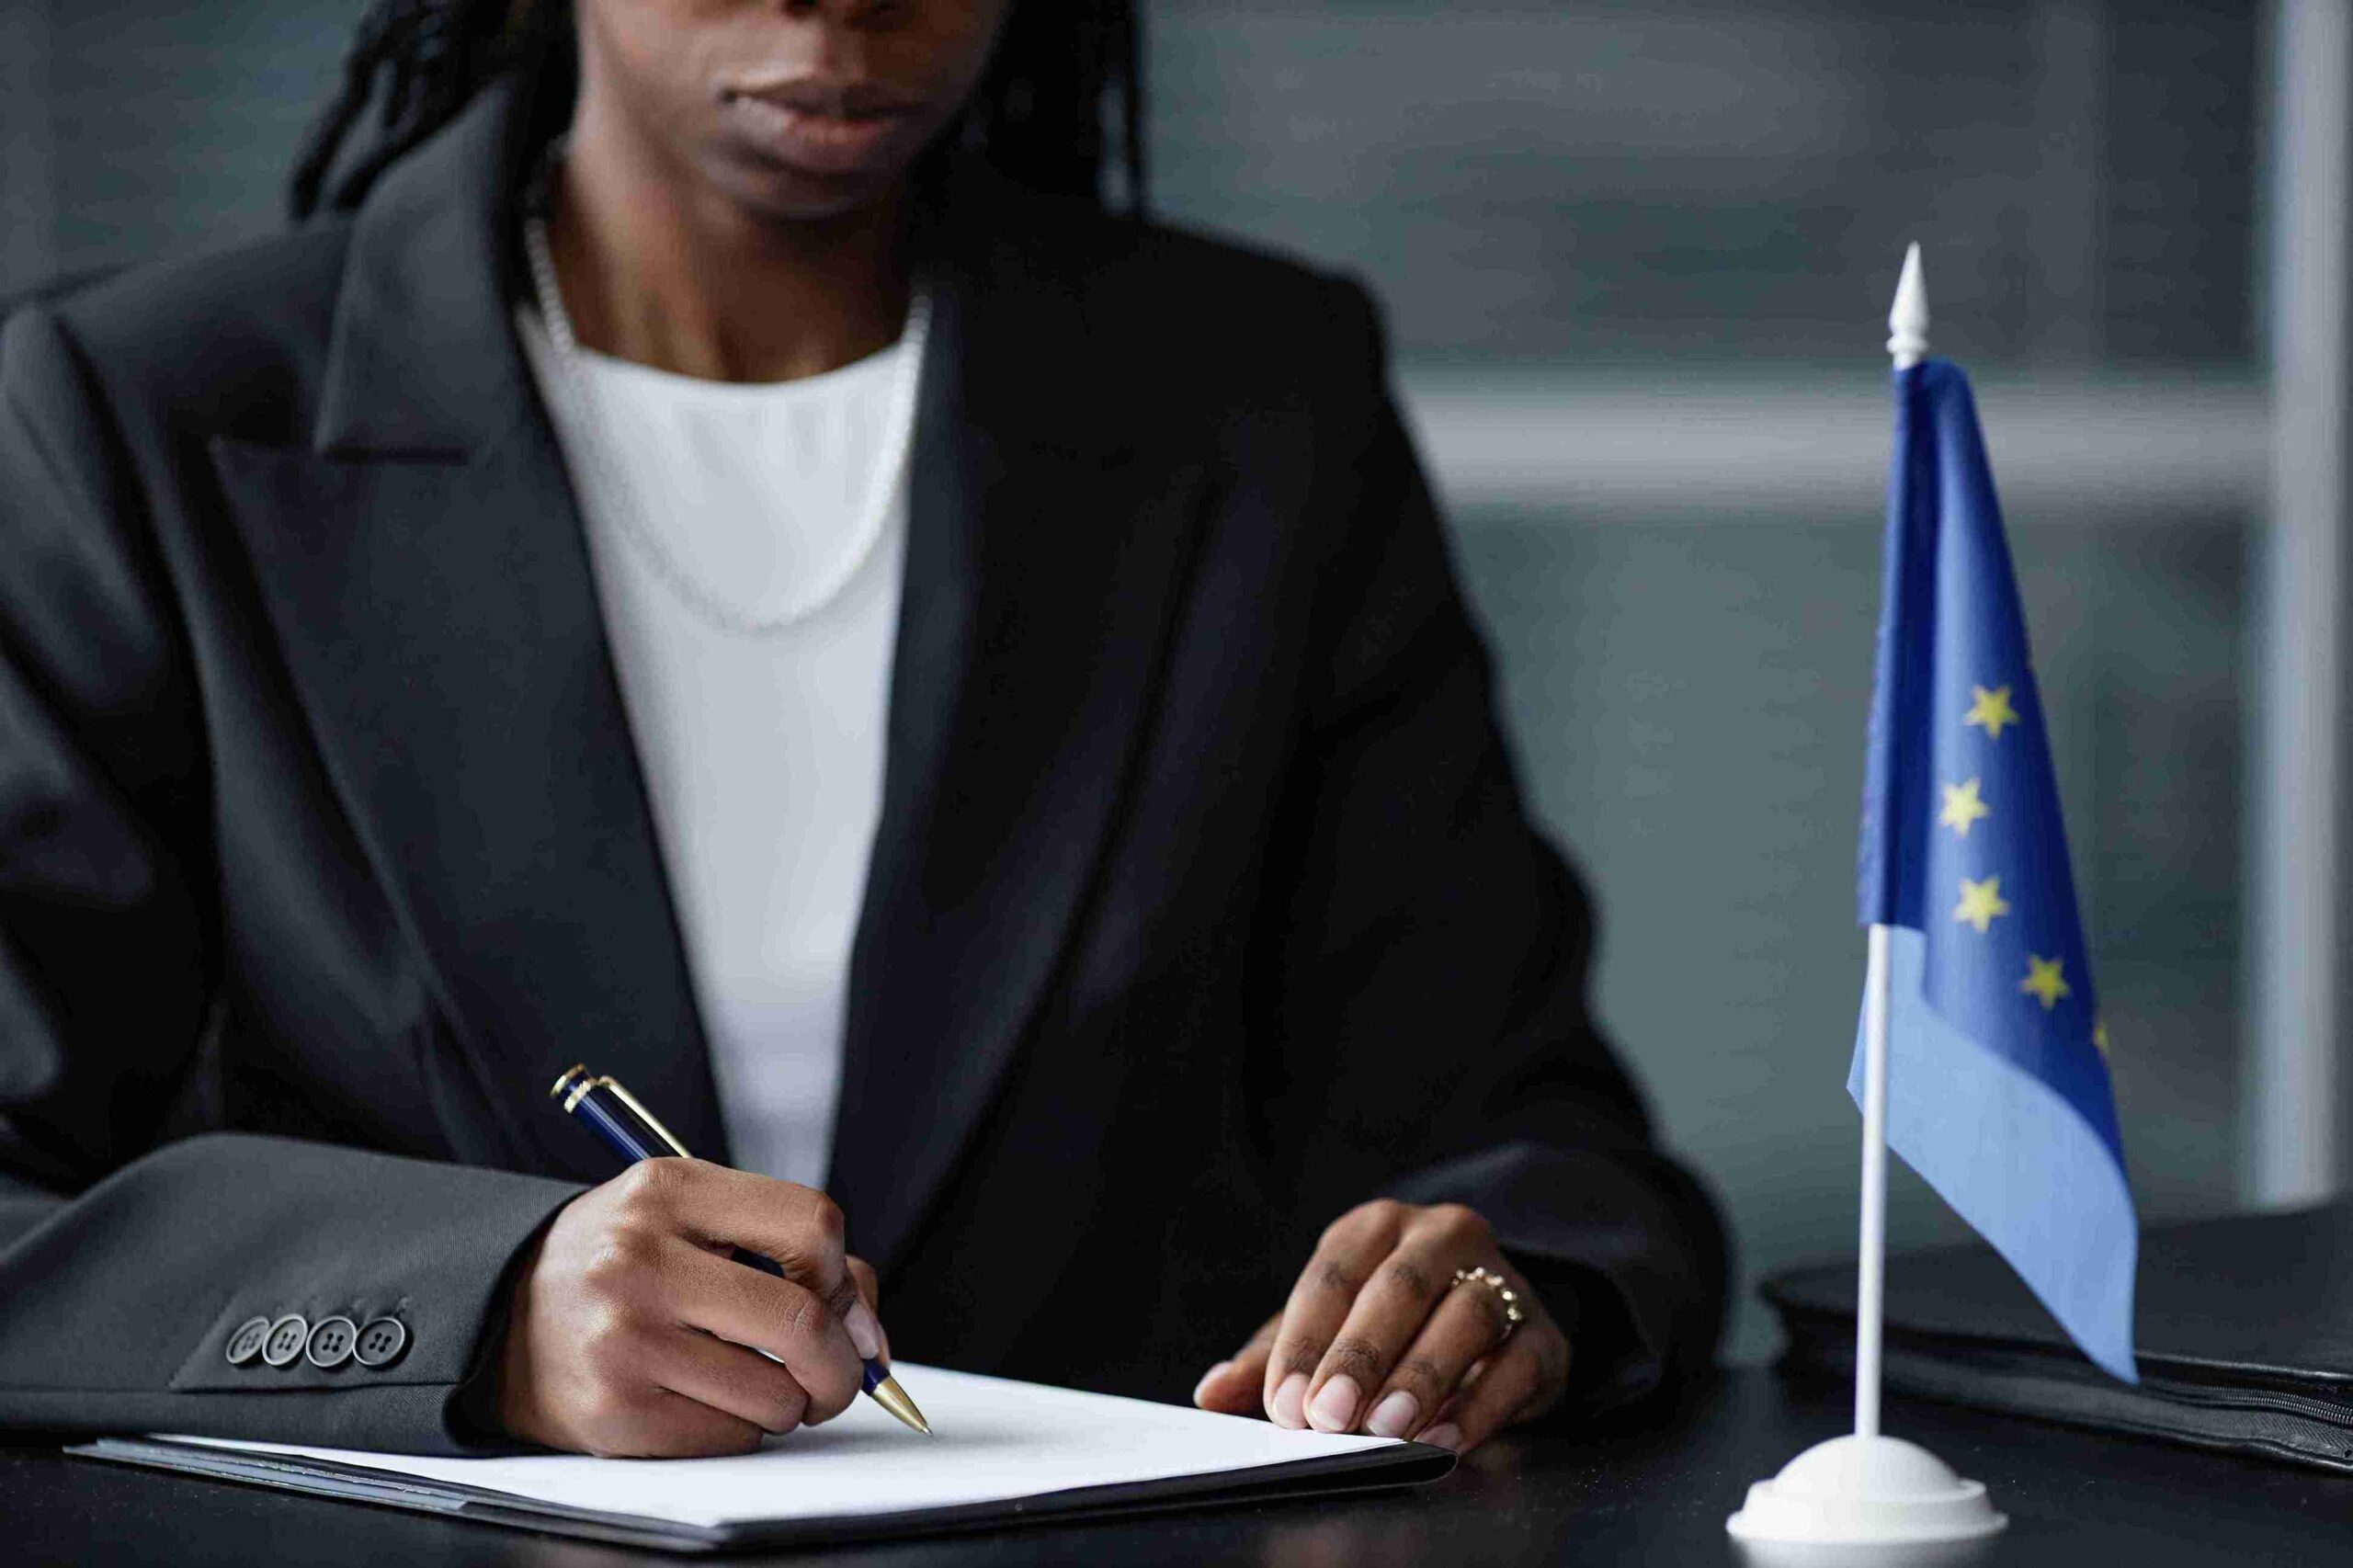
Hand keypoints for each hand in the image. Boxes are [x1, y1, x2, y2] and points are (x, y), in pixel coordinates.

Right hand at [493, 1159, 889, 1455]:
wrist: (503, 1317)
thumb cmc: (622, 1264)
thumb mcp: (689, 1216)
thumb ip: (782, 1247)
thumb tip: (866, 1332)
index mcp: (668, 1191)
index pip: (812, 1225)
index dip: (845, 1273)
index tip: (840, 1299)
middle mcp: (640, 1260)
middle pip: (803, 1321)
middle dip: (842, 1364)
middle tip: (838, 1374)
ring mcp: (624, 1339)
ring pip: (776, 1394)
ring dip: (790, 1401)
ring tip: (755, 1381)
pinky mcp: (615, 1413)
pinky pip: (731, 1436)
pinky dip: (740, 1427)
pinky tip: (704, 1399)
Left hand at [1192, 1199, 1568, 1453]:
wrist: (1492, 1323)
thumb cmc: (1389, 1324)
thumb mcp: (1323, 1332)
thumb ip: (1269, 1360)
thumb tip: (1211, 1393)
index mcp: (1375, 1227)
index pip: (1332, 1276)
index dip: (1306, 1342)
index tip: (1284, 1402)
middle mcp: (1441, 1236)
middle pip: (1401, 1288)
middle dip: (1360, 1356)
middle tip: (1329, 1417)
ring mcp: (1501, 1279)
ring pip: (1466, 1315)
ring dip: (1423, 1376)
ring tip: (1389, 1428)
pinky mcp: (1544, 1333)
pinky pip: (1518, 1362)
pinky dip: (1482, 1404)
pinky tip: (1446, 1438)